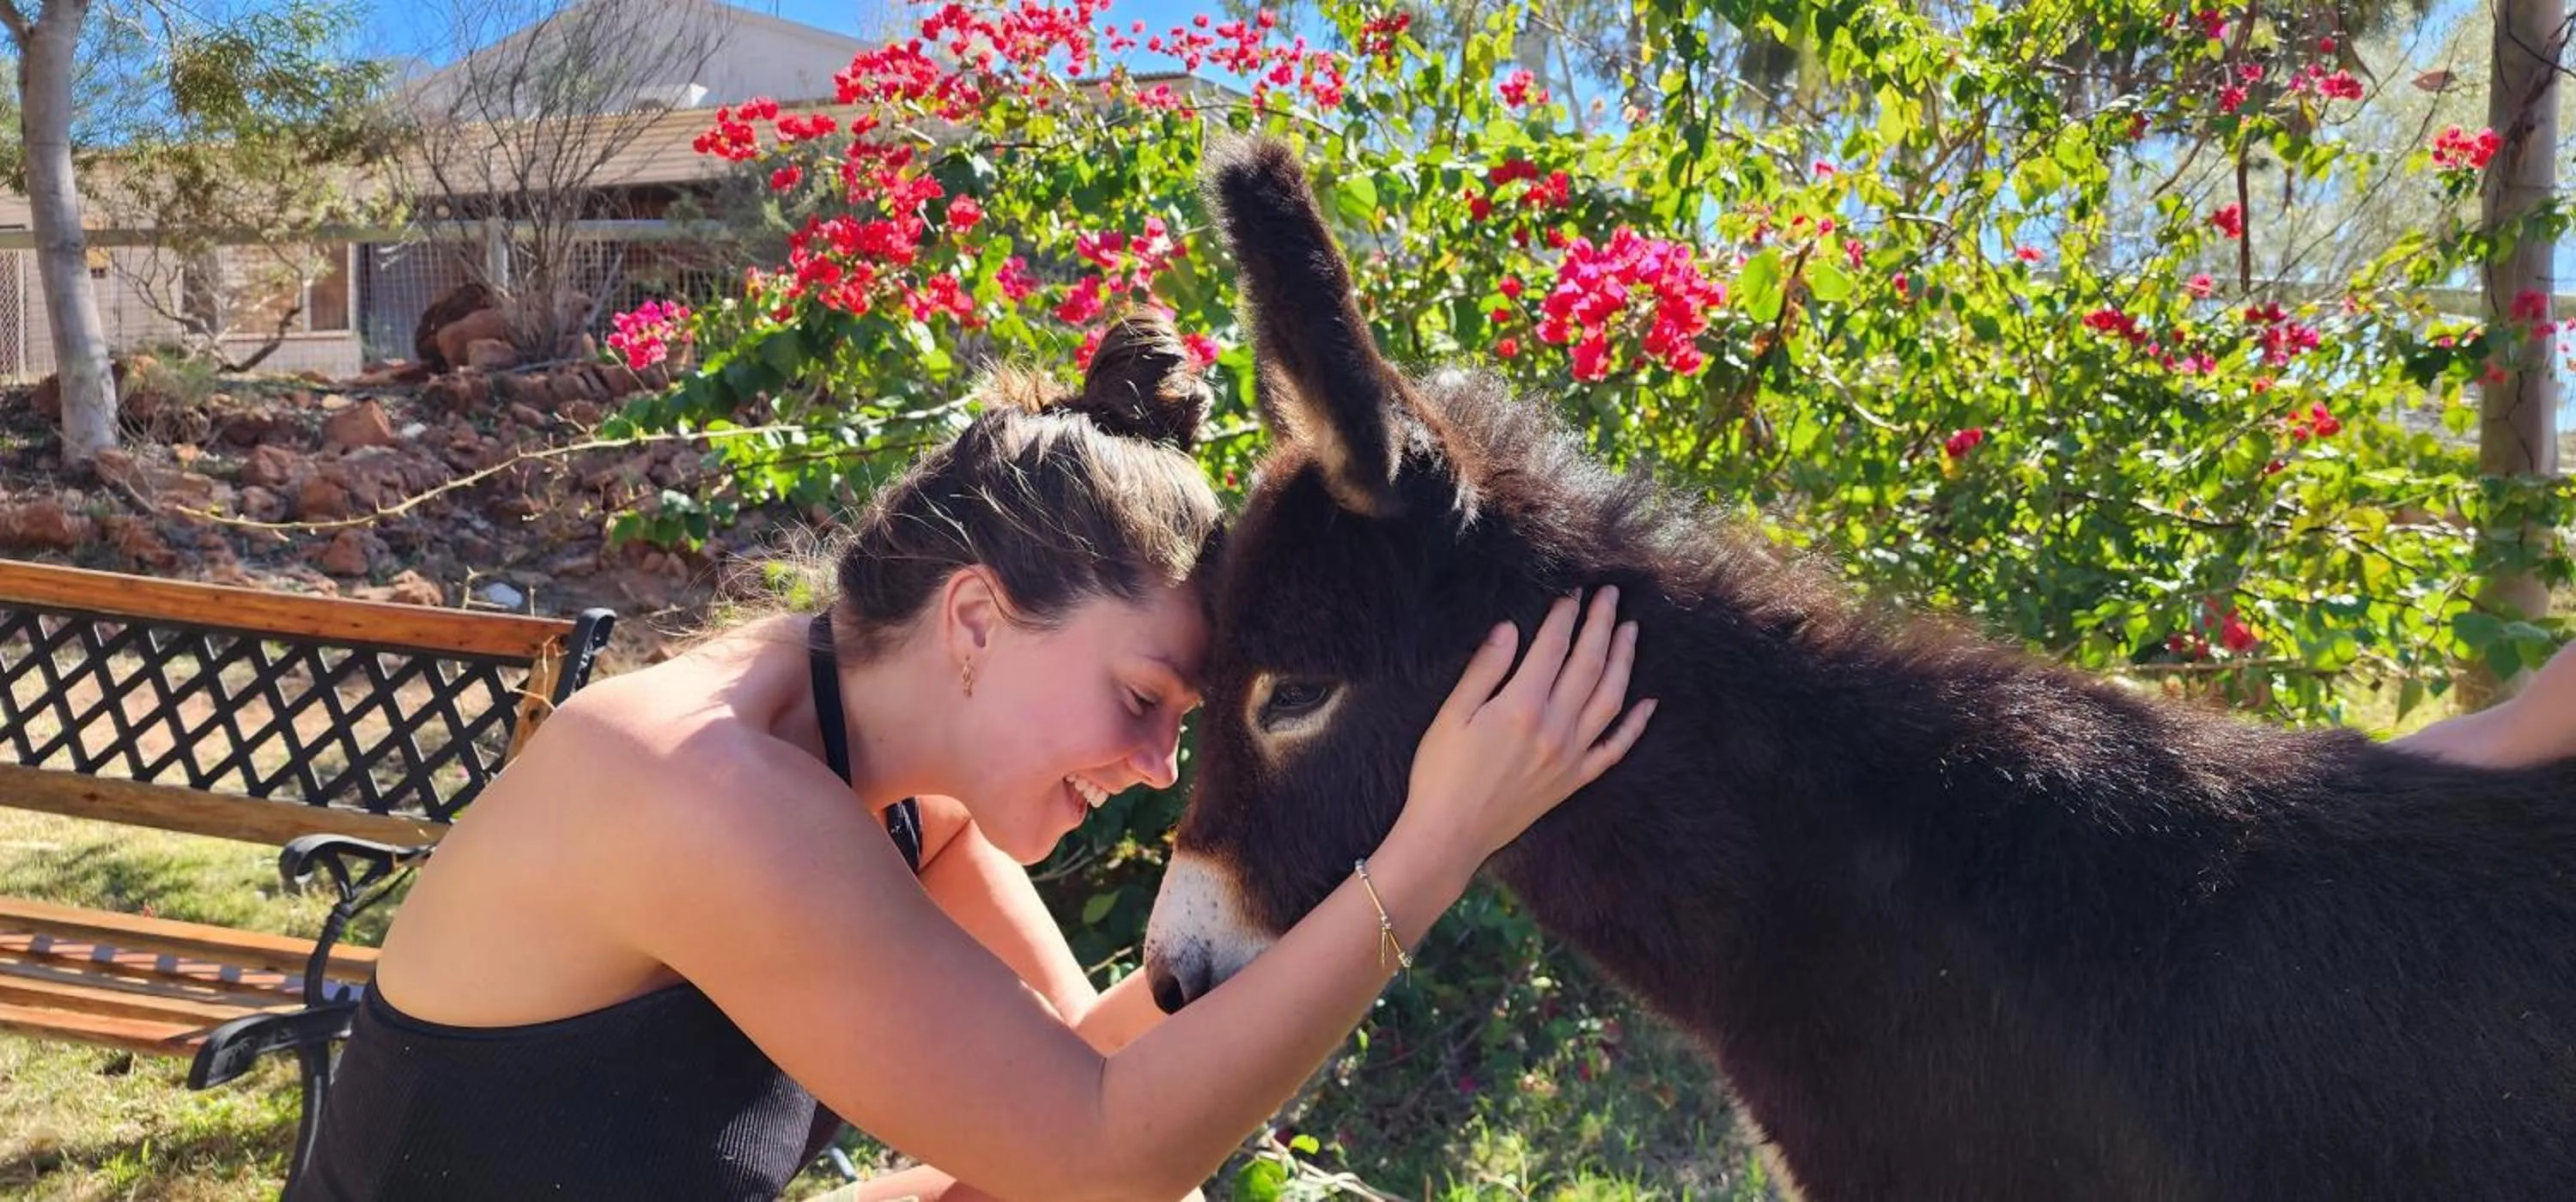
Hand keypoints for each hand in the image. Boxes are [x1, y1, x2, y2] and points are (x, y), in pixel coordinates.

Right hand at [1397, 586, 1655, 863]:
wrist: (1449, 836)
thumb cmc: (1440, 774)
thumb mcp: (1451, 715)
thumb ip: (1484, 669)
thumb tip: (1511, 628)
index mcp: (1522, 707)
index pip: (1554, 647)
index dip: (1566, 615)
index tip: (1573, 591)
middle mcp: (1555, 728)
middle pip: (1589, 664)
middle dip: (1602, 624)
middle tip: (1611, 595)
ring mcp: (1571, 756)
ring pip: (1610, 698)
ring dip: (1623, 660)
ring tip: (1629, 630)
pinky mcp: (1574, 780)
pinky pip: (1615, 749)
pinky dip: (1635, 725)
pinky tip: (1649, 703)